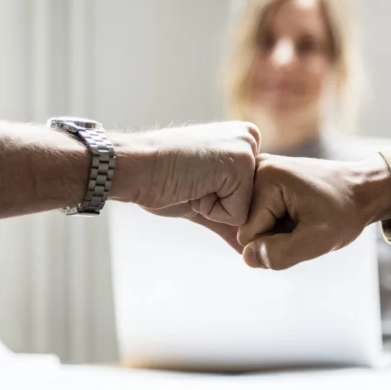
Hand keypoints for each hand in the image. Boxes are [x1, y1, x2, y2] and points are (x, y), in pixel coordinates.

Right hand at [111, 122, 260, 251]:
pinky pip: (237, 215)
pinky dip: (211, 211)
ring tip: (194, 183)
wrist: (135, 168)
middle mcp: (250, 139)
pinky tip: (193, 185)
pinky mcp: (242, 164)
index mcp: (243, 140)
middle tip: (193, 182)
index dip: (220, 203)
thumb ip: (232, 216)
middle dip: (221, 207)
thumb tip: (250, 249)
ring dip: (215, 209)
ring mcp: (247, 149)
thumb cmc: (163, 180)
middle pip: (255, 204)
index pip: (252, 196)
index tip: (196, 181)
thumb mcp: (205, 197)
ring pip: (248, 210)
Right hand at [237, 153, 390, 269]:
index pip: (247, 235)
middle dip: (273, 235)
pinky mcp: (262, 178)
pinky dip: (276, 221)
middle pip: (245, 227)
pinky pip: (256, 215)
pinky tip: (296, 212)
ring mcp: (258, 171)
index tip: (303, 228)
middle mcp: (256, 168)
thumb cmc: (344, 211)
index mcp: (266, 178)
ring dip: (275, 229)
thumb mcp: (318, 240)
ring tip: (301, 217)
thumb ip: (280, 254)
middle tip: (304, 223)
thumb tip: (247, 258)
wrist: (362, 189)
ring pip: (251, 223)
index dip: (275, 243)